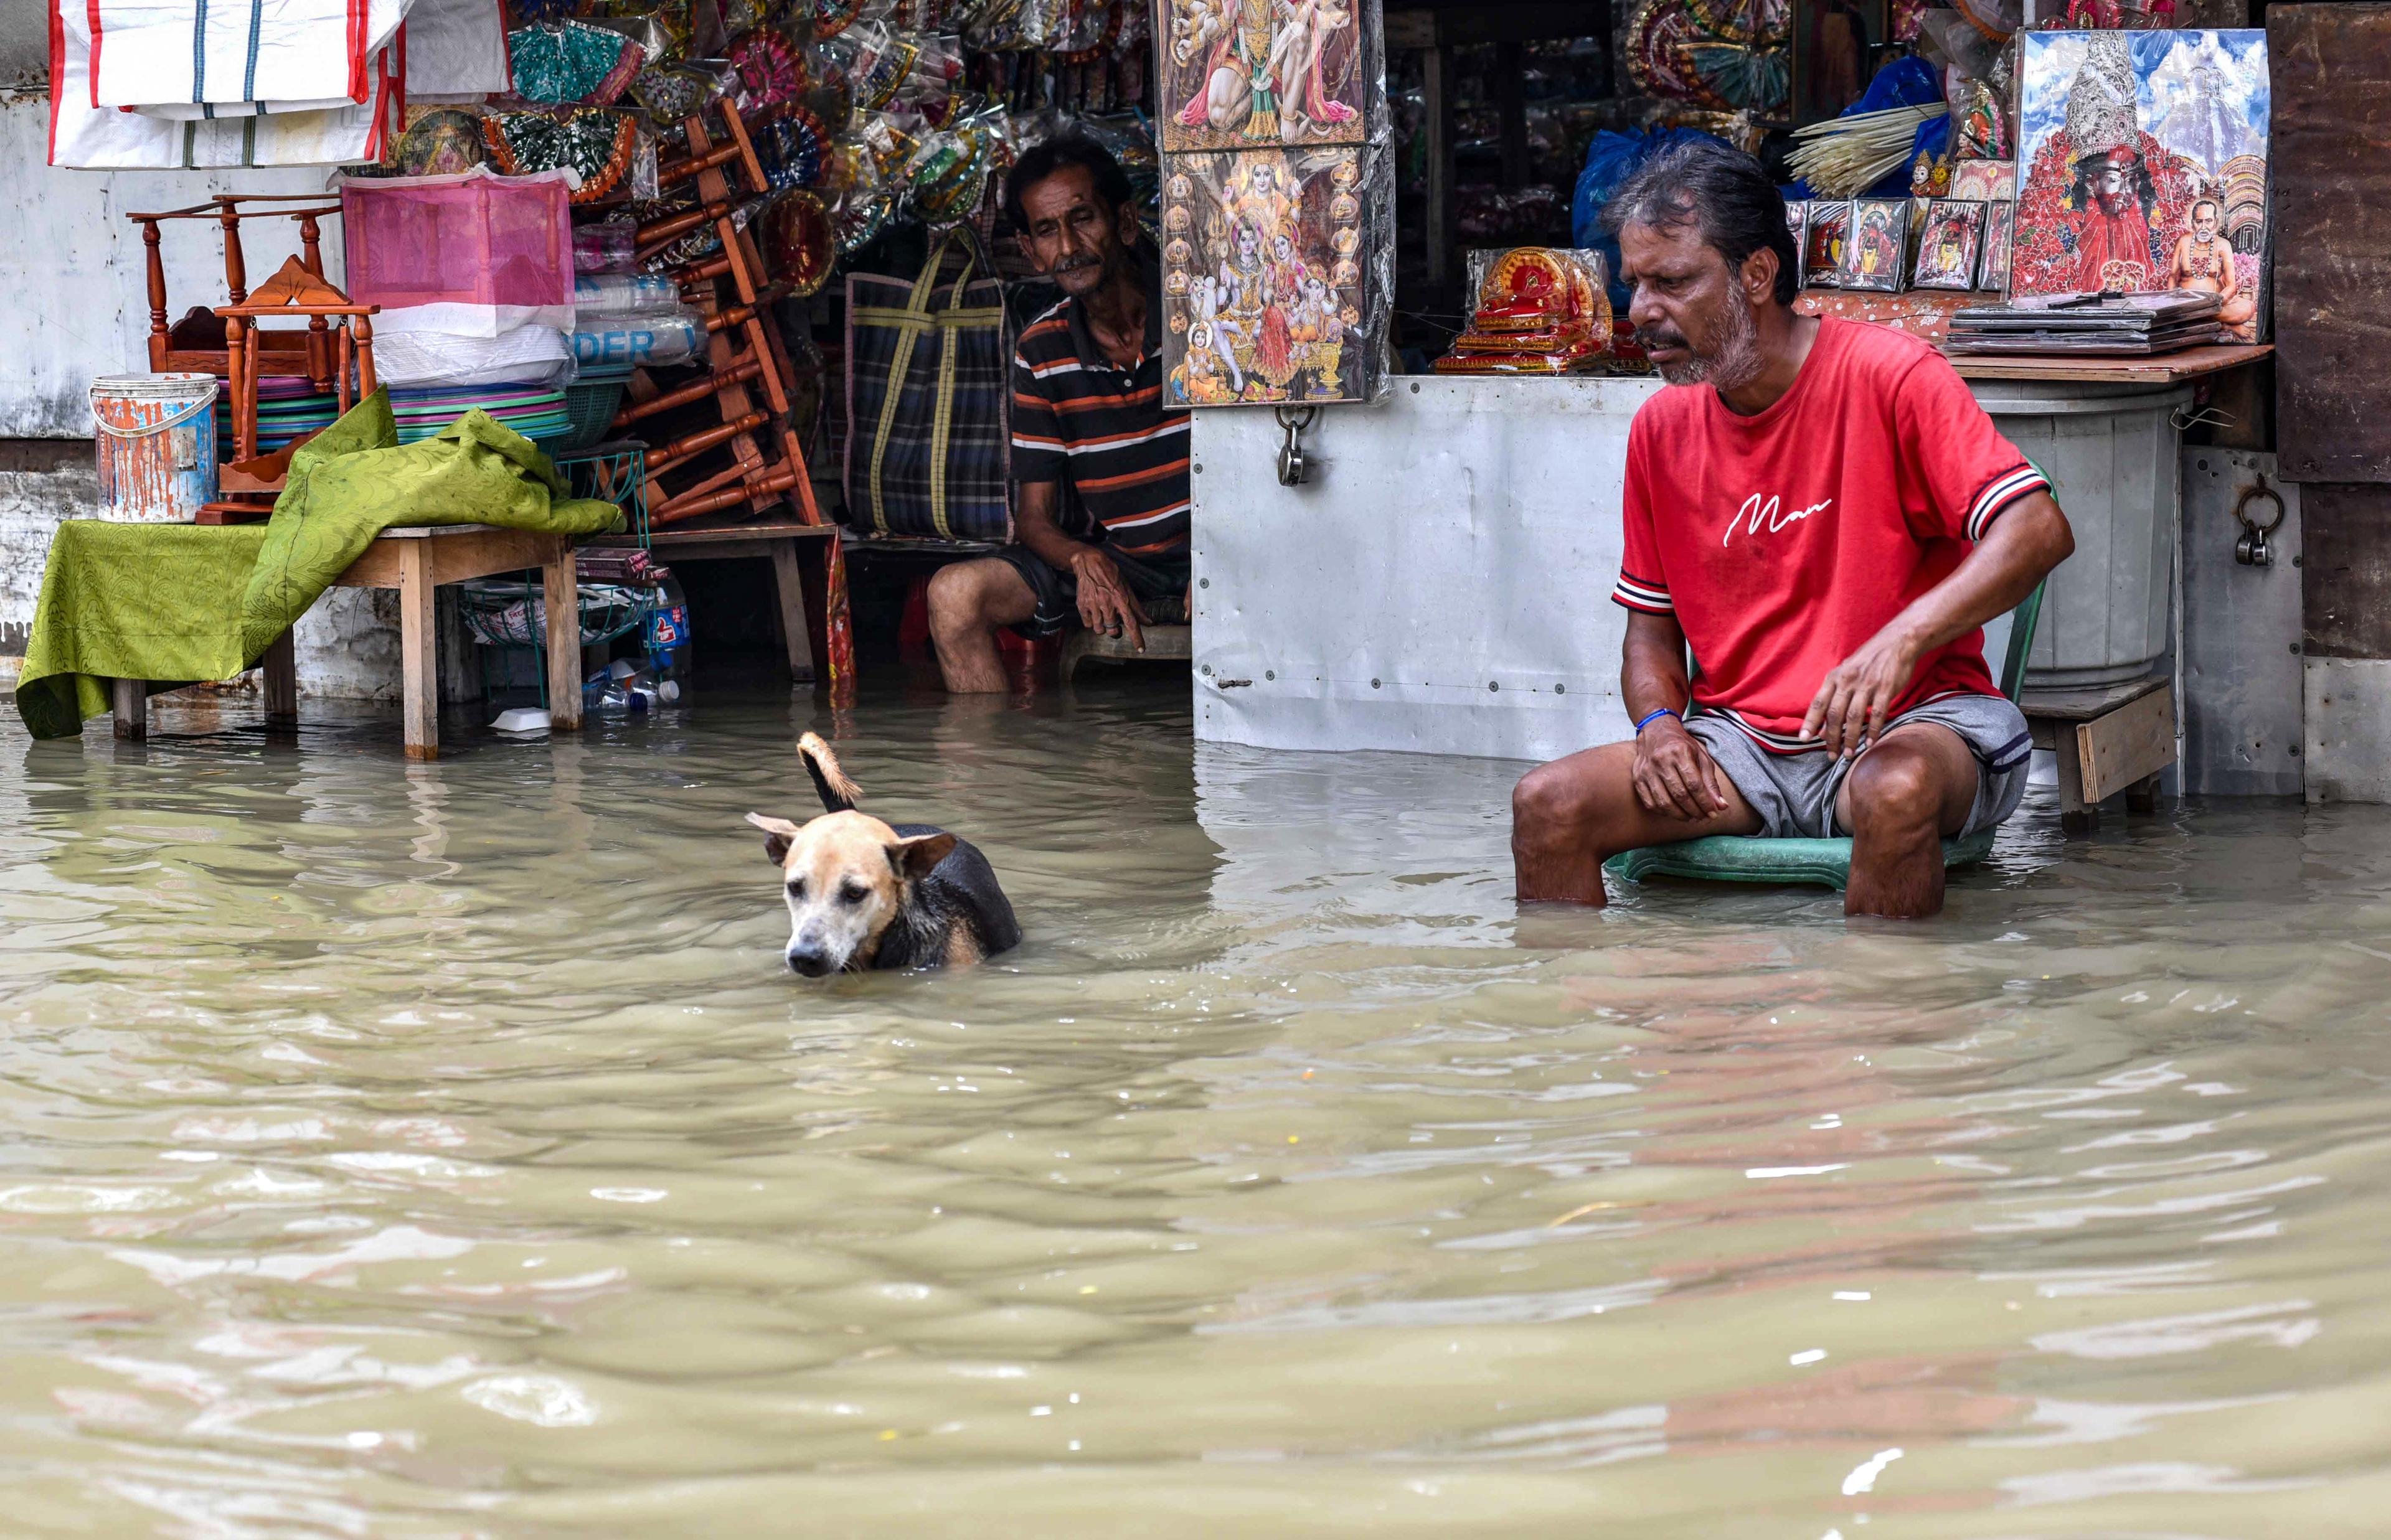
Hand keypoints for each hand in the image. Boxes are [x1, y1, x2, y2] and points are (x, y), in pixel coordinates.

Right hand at [1072, 548, 1144, 650]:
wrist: (1089, 563)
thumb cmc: (1111, 574)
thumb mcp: (1127, 587)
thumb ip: (1137, 607)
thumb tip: (1148, 622)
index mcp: (1121, 599)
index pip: (1132, 623)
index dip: (1137, 638)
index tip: (1141, 650)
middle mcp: (1107, 604)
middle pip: (1114, 631)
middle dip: (1116, 631)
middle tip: (1115, 622)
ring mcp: (1093, 605)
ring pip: (1100, 630)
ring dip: (1103, 627)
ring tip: (1103, 616)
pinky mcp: (1082, 605)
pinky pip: (1087, 624)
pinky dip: (1091, 622)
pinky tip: (1093, 612)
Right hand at [1632, 718, 1733, 820]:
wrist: (1655, 732)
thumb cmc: (1682, 746)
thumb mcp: (1701, 758)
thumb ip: (1711, 783)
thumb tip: (1721, 807)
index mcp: (1679, 752)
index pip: (1694, 784)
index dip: (1705, 802)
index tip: (1713, 813)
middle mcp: (1661, 761)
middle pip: (1680, 795)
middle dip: (1695, 811)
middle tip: (1703, 817)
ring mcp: (1647, 770)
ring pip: (1664, 802)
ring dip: (1680, 815)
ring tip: (1691, 818)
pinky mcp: (1638, 778)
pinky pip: (1650, 803)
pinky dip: (1664, 812)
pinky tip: (1674, 812)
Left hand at [1803, 628, 1922, 757]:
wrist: (1896, 642)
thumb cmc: (1867, 662)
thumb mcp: (1845, 674)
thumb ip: (1832, 697)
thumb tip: (1821, 726)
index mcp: (1834, 678)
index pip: (1818, 703)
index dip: (1810, 722)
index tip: (1804, 739)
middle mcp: (1848, 681)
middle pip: (1835, 714)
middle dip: (1831, 738)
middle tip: (1831, 755)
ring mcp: (1867, 685)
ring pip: (1854, 717)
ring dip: (1850, 738)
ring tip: (1849, 754)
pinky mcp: (1886, 688)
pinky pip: (1878, 714)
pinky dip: (1873, 730)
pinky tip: (1870, 743)